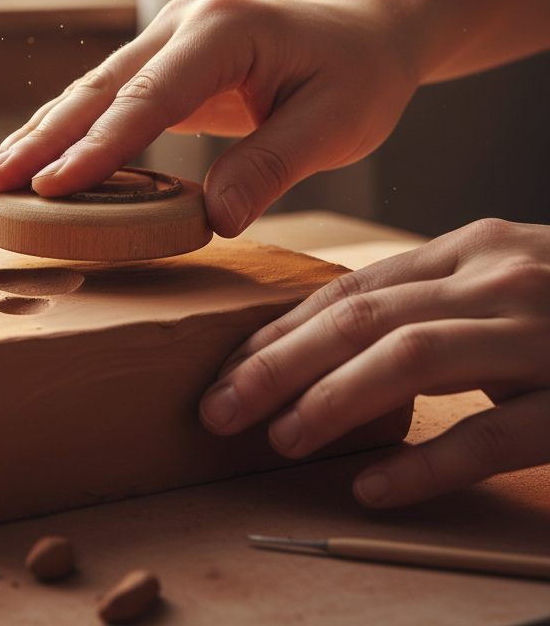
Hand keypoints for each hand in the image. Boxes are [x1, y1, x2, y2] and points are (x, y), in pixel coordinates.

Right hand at [0, 0, 418, 235]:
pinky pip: (110, 99)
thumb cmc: (358, 77)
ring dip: (44, 133)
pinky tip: (38, 158)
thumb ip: (269, 166)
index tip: (50, 187)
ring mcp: (169, 37)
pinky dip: (72, 130)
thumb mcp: (333, 126)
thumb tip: (212, 221)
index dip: (99, 146)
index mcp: (223, 30)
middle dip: (45, 137)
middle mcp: (184, 24)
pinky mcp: (165, 60)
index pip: (150, 96)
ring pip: (94, 90)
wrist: (365, 35)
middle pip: (102, 88)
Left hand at [199, 218, 549, 506]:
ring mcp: (542, 332)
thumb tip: (332, 335)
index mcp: (468, 249)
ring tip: (276, 439)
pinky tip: (375, 486)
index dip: (281, 329)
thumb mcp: (498, 279)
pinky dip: (428, 459)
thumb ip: (427, 298)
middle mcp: (496, 277)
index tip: (228, 366)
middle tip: (218, 407)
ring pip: (413, 358)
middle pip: (361, 317)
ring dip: (332, 400)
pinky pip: (496, 430)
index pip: (349, 287)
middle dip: (277, 362)